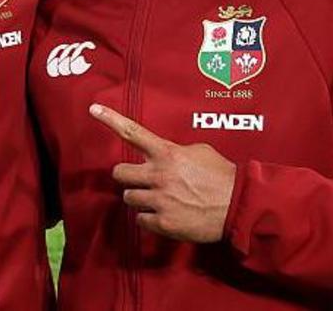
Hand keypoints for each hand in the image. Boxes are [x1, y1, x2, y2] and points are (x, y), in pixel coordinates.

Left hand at [89, 103, 235, 242]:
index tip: (94, 108)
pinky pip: (140, 220)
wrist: (239, 207)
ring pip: (129, 198)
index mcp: (167, 153)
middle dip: (127, 176)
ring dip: (140, 198)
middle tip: (140, 179)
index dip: (111, 119)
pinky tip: (164, 215)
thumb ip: (175, 151)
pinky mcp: (164, 223)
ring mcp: (160, 200)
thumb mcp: (200, 152)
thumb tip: (163, 154)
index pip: (133, 132)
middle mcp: (159, 175)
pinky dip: (149, 218)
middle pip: (119, 173)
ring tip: (159, 199)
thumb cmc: (222, 176)